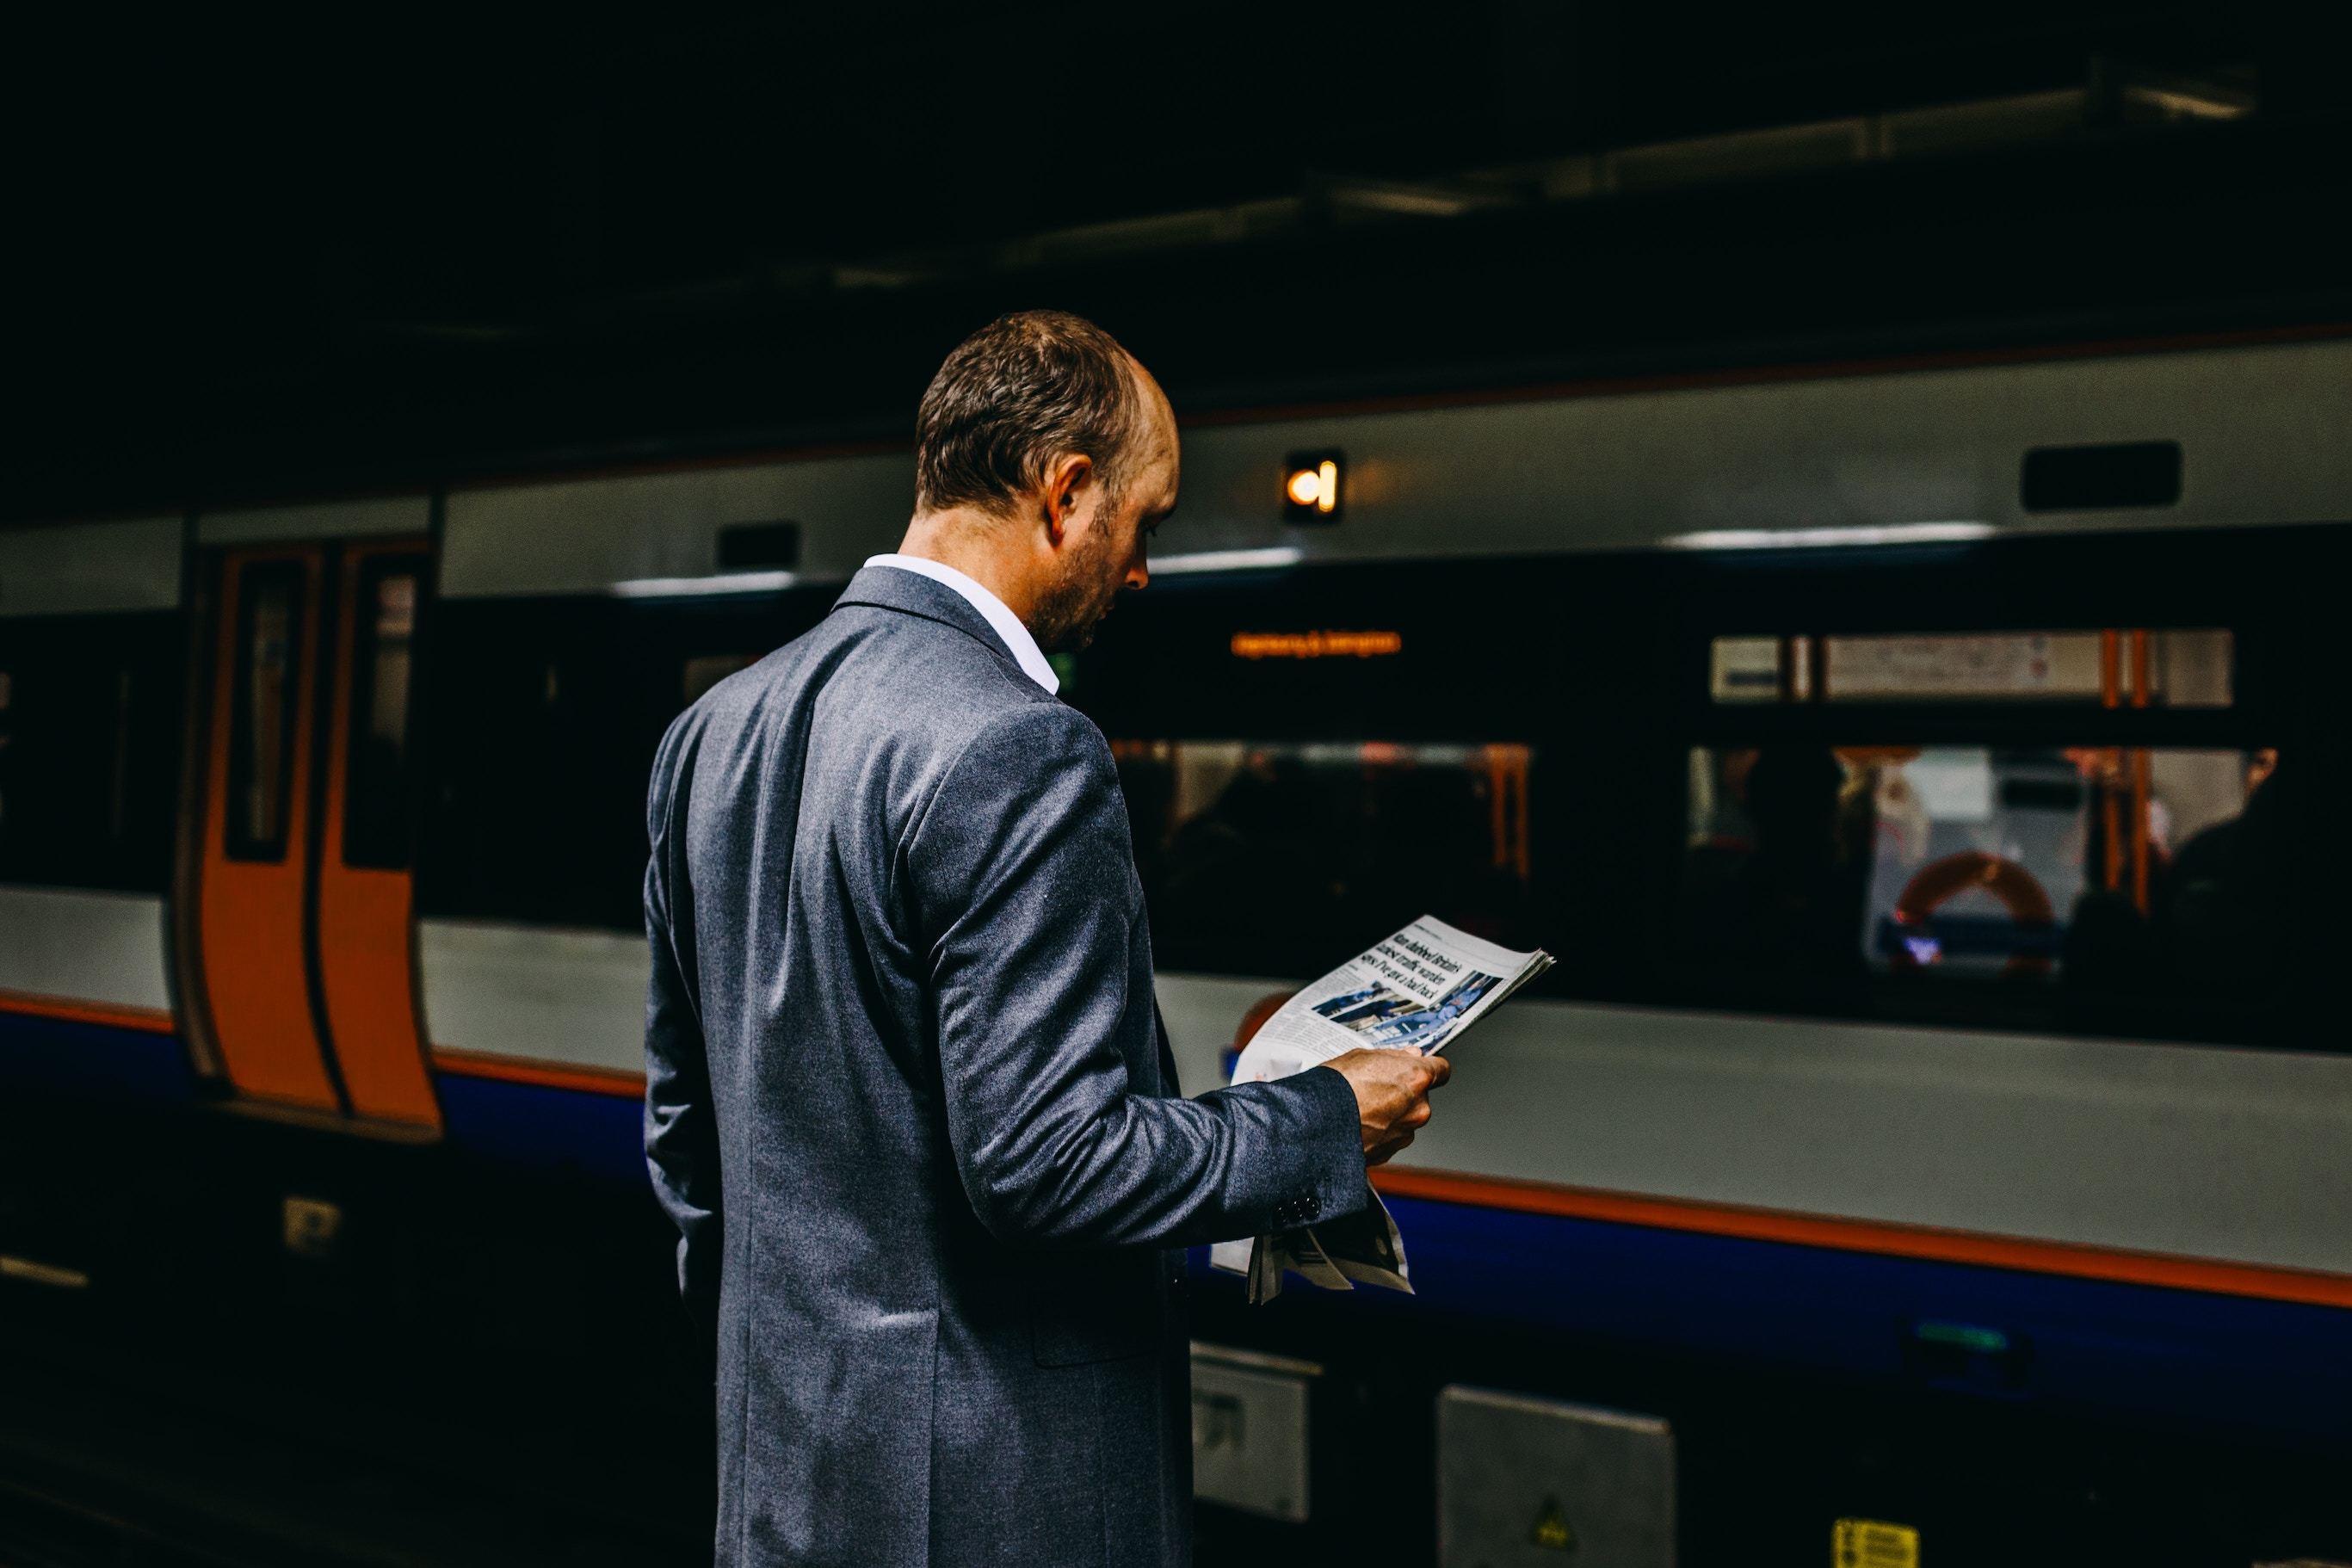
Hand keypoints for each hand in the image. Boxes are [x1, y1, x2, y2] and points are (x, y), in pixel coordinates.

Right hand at [1321, 1048, 1451, 1166]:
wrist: (1314, 1124)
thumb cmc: (1335, 1088)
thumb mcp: (1363, 1056)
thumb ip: (1394, 1057)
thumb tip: (1409, 1056)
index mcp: (1416, 1078)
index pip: (1442, 1069)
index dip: (1429, 1066)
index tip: (1421, 1065)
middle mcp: (1418, 1108)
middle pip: (1421, 1095)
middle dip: (1404, 1091)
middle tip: (1377, 1086)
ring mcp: (1406, 1132)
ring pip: (1406, 1117)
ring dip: (1392, 1113)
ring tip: (1363, 1106)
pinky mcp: (1392, 1151)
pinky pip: (1393, 1136)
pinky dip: (1381, 1131)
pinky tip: (1360, 1123)